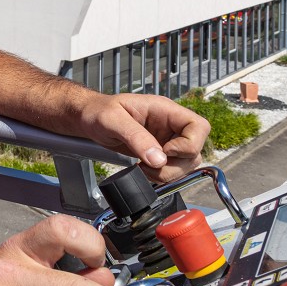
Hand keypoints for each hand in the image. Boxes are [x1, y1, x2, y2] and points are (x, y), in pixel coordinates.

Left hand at [78, 94, 209, 184]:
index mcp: (164, 110)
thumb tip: (159, 159)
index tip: (166, 151)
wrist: (88, 119)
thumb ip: (135, 137)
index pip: (199, 126)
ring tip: (144, 168)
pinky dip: (161, 176)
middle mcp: (170, 125)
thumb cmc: (98, 111)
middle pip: (195, 150)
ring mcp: (166, 140)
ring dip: (168, 173)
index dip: (189, 144)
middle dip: (176, 164)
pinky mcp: (159, 153)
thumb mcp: (112, 119)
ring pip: (187, 163)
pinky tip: (144, 170)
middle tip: (150, 165)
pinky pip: (172, 169)